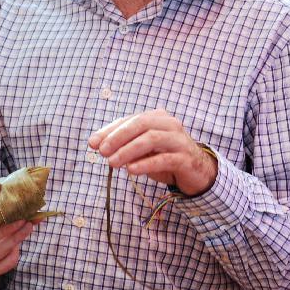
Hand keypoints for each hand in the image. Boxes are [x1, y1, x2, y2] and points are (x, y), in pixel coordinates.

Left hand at [88, 109, 216, 195]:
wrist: (197, 172)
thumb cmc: (164, 157)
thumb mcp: (142, 150)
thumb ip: (124, 145)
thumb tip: (97, 145)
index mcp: (156, 117)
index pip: (128, 120)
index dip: (109, 130)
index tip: (92, 143)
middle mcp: (169, 124)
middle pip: (140, 124)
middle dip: (118, 137)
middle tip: (102, 151)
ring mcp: (179, 140)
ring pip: (151, 139)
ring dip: (128, 151)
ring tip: (112, 163)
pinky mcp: (185, 158)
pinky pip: (164, 159)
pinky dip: (145, 164)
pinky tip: (131, 170)